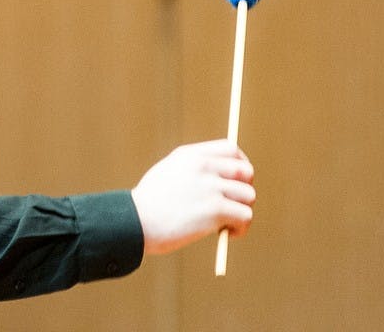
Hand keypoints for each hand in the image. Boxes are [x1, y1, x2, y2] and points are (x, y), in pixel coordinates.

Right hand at [130, 139, 254, 255]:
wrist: (134, 222)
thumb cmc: (148, 204)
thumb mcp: (168, 173)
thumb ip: (193, 170)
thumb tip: (222, 180)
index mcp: (191, 155)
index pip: (231, 148)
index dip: (241, 163)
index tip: (238, 180)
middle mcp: (204, 166)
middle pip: (246, 171)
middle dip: (244, 189)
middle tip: (234, 205)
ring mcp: (210, 187)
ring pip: (249, 196)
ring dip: (243, 211)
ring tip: (228, 224)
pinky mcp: (215, 210)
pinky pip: (246, 216)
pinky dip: (242, 228)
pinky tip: (229, 234)